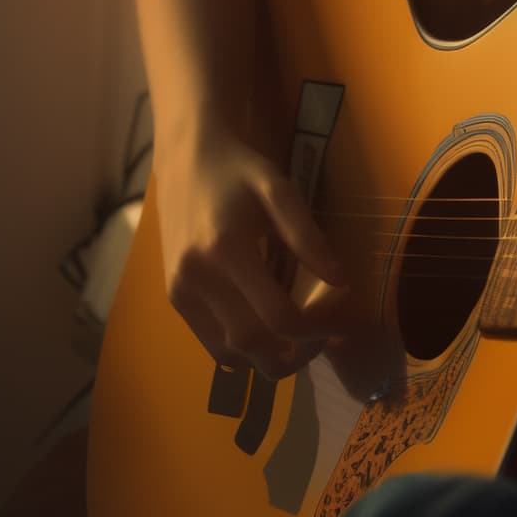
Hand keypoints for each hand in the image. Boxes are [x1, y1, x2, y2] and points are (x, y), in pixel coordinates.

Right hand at [156, 125, 402, 397]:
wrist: (187, 157)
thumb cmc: (239, 170)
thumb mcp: (279, 191)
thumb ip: (308, 236)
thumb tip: (342, 281)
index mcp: (227, 249)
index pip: (278, 317)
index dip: (315, 330)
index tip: (339, 322)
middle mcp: (197, 277)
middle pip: (253, 346)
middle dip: (295, 354)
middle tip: (323, 338)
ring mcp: (181, 291)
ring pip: (230, 355)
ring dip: (268, 358)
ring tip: (298, 339)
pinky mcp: (175, 298)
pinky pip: (211, 343)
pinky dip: (243, 349)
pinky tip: (267, 328)